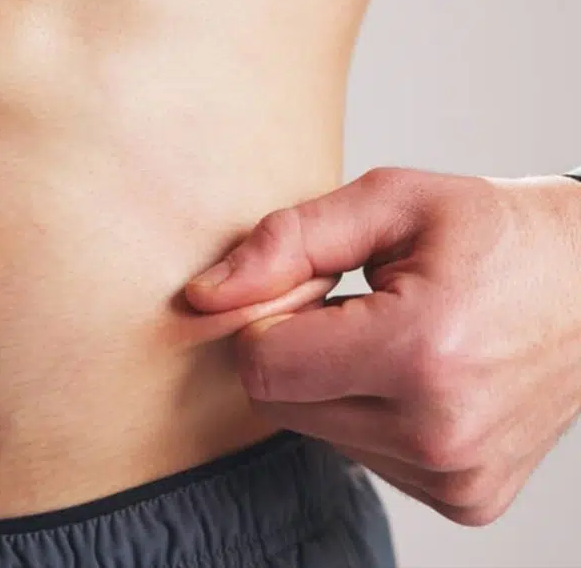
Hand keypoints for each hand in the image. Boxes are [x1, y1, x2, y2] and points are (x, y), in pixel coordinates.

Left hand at [185, 168, 580, 524]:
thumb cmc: (496, 232)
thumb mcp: (391, 202)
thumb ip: (286, 241)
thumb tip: (204, 296)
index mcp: (422, 353)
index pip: (262, 366)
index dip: (268, 317)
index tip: (312, 284)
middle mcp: (440, 433)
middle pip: (280, 405)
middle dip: (297, 349)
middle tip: (358, 304)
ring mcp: (456, 477)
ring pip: (316, 432)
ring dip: (334, 382)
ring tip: (399, 336)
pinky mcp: (463, 498)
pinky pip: (363, 457)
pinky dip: (370, 414)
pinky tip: (419, 376)